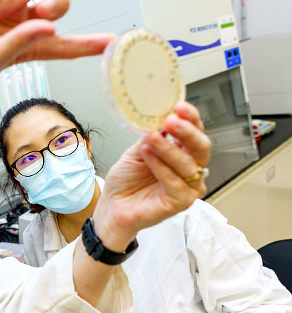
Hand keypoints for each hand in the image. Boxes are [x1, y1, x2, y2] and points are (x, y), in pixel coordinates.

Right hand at [0, 0, 113, 79]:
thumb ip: (20, 45)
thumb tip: (49, 27)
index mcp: (27, 46)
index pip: (64, 45)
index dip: (87, 44)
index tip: (111, 42)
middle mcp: (23, 21)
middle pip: (59, 2)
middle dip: (49, 4)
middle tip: (22, 12)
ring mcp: (8, 0)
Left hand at [93, 102, 210, 249]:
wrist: (113, 206)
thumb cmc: (126, 181)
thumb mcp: (137, 151)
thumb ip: (151, 136)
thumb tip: (159, 118)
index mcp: (182, 152)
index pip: (195, 132)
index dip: (191, 118)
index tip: (179, 106)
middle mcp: (190, 169)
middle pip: (200, 147)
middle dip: (187, 131)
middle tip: (170, 120)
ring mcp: (188, 187)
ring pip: (188, 164)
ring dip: (168, 148)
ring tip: (151, 138)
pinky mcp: (180, 202)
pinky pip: (176, 182)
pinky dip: (161, 167)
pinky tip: (148, 155)